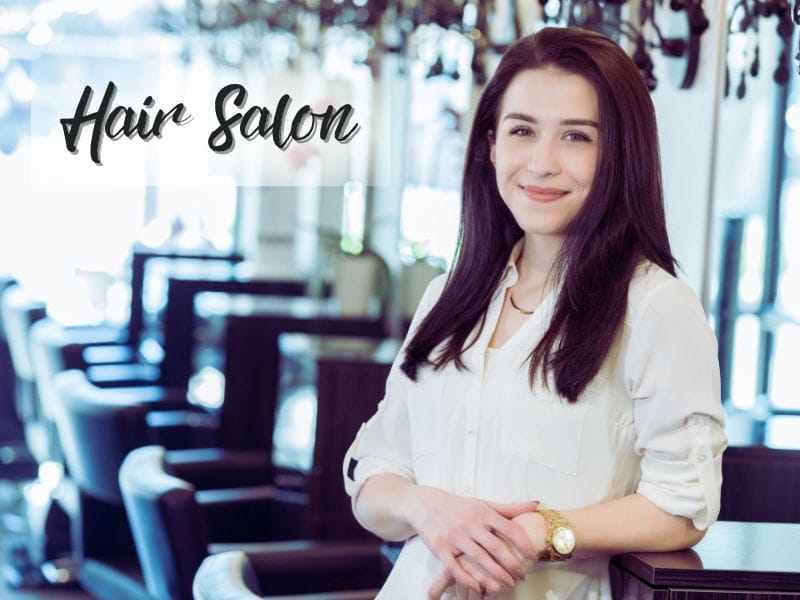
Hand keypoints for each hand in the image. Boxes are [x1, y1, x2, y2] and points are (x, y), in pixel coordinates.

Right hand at [404, 486, 537, 597]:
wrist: (424, 504)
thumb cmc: (458, 506)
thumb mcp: (483, 504)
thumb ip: (509, 508)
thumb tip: (535, 505)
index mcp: (482, 512)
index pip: (508, 528)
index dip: (523, 543)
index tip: (533, 556)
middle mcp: (469, 523)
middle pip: (495, 547)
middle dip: (511, 564)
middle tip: (522, 576)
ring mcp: (454, 536)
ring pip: (478, 559)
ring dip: (495, 575)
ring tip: (507, 585)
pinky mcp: (440, 548)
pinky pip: (455, 567)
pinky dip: (467, 579)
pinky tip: (479, 587)